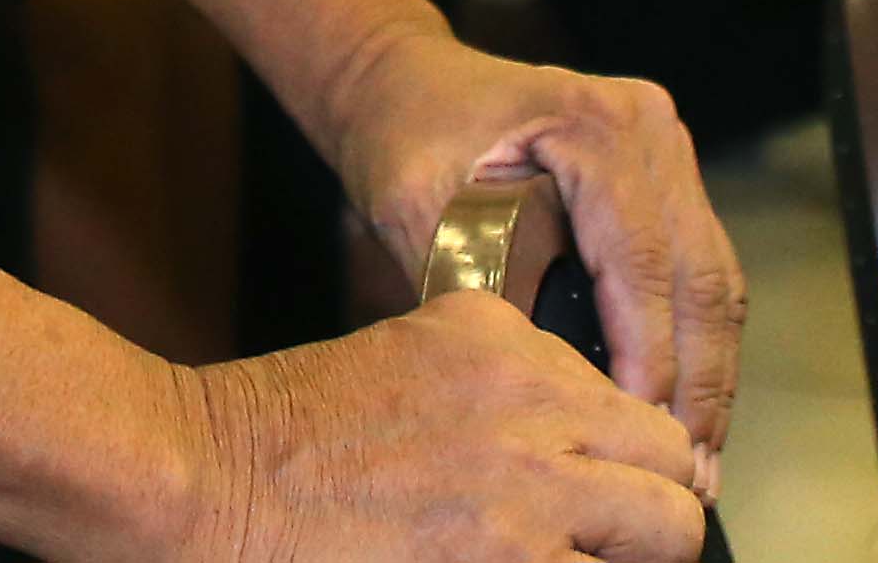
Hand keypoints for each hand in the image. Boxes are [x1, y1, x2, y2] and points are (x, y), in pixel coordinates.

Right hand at [179, 292, 710, 562]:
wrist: (205, 475)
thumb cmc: (281, 435)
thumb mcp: (407, 359)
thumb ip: (497, 383)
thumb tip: (567, 442)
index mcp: (503, 336)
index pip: (627, 396)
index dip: (619, 457)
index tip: (598, 492)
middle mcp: (533, 397)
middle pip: (672, 457)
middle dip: (650, 506)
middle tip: (607, 544)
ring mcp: (532, 485)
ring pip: (670, 528)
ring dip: (631, 554)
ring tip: (571, 561)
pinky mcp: (518, 560)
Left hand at [308, 30, 743, 485]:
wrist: (406, 84)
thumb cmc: (406, 137)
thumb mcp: (419, 209)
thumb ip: (476, 286)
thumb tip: (544, 387)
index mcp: (591, 123)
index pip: (642, 260)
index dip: (650, 356)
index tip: (641, 430)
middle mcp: (647, 128)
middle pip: (699, 276)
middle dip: (698, 385)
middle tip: (688, 474)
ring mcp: (668, 149)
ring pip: (715, 282)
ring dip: (712, 377)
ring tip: (698, 463)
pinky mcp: (670, 179)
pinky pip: (701, 272)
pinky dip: (700, 346)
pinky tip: (688, 413)